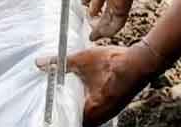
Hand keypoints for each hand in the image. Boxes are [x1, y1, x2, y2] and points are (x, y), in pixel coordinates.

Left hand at [38, 45, 159, 125]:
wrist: (141, 62)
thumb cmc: (114, 63)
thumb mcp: (83, 60)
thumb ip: (60, 63)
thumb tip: (40, 63)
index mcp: (93, 110)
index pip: (70, 120)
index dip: (59, 113)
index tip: (49, 107)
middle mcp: (102, 116)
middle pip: (79, 119)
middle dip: (67, 110)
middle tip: (54, 101)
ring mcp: (109, 112)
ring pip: (89, 116)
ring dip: (78, 108)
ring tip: (66, 97)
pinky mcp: (114, 105)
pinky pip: (97, 111)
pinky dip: (88, 104)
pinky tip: (82, 93)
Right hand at [81, 0, 137, 40]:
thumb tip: (84, 1)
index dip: (92, 6)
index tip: (86, 13)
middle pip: (104, 10)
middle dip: (96, 19)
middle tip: (91, 28)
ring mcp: (118, 2)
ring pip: (109, 19)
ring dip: (101, 29)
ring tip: (93, 37)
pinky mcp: (123, 9)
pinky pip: (116, 24)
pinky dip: (108, 30)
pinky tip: (99, 35)